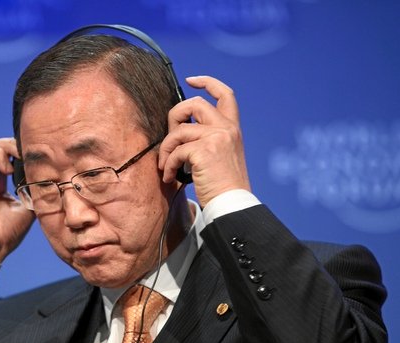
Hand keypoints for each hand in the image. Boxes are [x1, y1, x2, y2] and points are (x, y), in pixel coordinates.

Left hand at [158, 76, 250, 206]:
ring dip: (166, 150)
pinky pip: (175, 151)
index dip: (207, 82)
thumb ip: (209, 139)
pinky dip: (168, 165)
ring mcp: (216, 137)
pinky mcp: (204, 151)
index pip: (224, 94)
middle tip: (169, 138)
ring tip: (166, 166)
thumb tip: (180, 130)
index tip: (191, 80)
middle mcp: (227, 129)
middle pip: (193, 104)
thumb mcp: (222, 156)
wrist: (231, 204)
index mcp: (233, 129)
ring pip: (178, 131)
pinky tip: (170, 176)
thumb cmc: (223, 186)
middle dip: (174, 117)